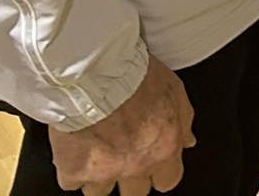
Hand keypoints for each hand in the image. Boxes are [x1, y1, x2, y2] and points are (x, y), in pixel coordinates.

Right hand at [46, 51, 194, 195]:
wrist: (96, 74)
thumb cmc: (135, 76)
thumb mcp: (175, 90)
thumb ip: (183, 122)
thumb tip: (188, 141)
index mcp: (164, 149)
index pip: (168, 181)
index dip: (160, 172)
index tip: (153, 164)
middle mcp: (136, 167)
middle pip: (136, 193)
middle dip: (130, 176)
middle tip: (122, 155)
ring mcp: (103, 173)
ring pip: (100, 192)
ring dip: (98, 176)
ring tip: (96, 151)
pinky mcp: (73, 171)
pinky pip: (71, 182)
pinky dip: (71, 169)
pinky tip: (75, 149)